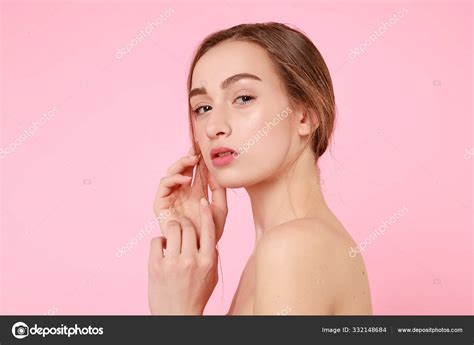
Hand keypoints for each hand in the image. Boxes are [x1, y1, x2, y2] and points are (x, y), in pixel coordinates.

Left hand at [148, 197, 218, 314]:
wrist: (177, 316)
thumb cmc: (196, 295)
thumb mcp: (211, 276)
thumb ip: (211, 256)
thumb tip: (208, 238)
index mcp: (207, 261)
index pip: (209, 229)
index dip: (205, 212)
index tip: (203, 201)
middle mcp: (191, 260)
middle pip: (188, 226)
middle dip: (184, 223)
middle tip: (181, 226)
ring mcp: (172, 263)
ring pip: (171, 229)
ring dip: (171, 228)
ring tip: (172, 235)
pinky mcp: (156, 266)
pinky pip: (156, 241)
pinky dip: (159, 242)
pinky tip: (163, 249)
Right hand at [153, 145, 226, 242]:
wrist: (198, 250)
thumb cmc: (210, 233)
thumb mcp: (220, 208)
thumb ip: (219, 190)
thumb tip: (216, 170)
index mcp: (196, 192)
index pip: (197, 171)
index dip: (201, 158)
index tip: (206, 145)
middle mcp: (183, 192)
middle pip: (184, 168)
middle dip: (189, 156)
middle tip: (197, 147)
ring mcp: (172, 197)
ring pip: (173, 173)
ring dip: (181, 164)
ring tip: (193, 160)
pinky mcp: (162, 204)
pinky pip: (164, 185)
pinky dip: (174, 178)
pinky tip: (187, 179)